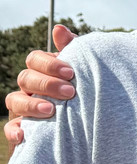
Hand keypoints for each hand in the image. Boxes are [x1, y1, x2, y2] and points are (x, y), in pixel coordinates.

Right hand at [4, 24, 77, 150]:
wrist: (96, 133)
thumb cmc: (89, 96)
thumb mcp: (86, 73)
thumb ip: (75, 51)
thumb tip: (59, 29)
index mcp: (45, 73)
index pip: (35, 59)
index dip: (50, 64)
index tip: (71, 73)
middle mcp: (31, 89)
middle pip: (25, 78)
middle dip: (46, 83)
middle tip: (70, 92)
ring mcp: (25, 110)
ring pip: (15, 101)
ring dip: (31, 104)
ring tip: (51, 110)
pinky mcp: (25, 132)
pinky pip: (12, 129)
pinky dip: (15, 131)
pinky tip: (24, 134)